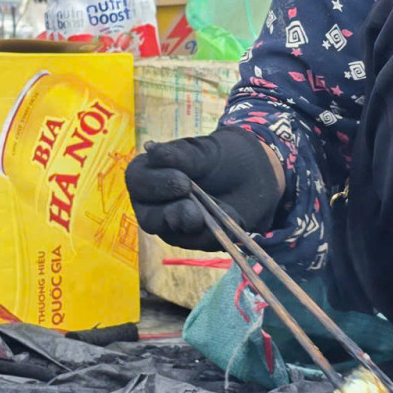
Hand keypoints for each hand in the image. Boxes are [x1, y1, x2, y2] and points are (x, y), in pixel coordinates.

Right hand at [125, 127, 284, 251]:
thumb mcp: (205, 152)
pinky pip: (197, 244)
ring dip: (197, 227)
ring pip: (172, 235)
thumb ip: (180, 155)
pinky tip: (228, 223)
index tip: (184, 182)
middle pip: (149, 218)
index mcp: (149, 172)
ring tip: (219, 214)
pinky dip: (213, 234)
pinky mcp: (191, 239)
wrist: (253, 176)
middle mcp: (152, 202)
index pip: (138, 182)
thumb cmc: (222, 157)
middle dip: (174, 214)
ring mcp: (171, 224)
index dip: (158, 185)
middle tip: (195, 210)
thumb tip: (151, 149)